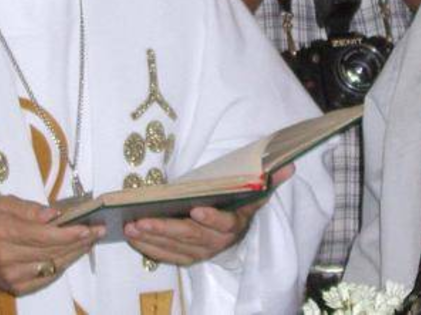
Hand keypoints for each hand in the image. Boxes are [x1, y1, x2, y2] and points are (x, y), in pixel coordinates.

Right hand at [0, 195, 103, 295]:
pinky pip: (48, 276)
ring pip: (53, 265)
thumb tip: (54, 215)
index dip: (69, 233)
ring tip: (90, 240)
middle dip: (79, 241)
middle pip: (52, 251)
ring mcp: (13, 275)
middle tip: (98, 231)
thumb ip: (29, 208)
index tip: (88, 228)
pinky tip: (73, 253)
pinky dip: (63, 264)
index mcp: (3, 232)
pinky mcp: (17, 287)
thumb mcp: (3, 204)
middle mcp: (8, 256)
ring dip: (75, 253)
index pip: (43, 235)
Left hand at [123, 165, 294, 265]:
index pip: (225, 223)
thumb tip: (289, 164)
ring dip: (152, 239)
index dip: (212, 218)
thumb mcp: (257, 189)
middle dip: (165, 229)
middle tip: (141, 220)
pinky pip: (167, 257)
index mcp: (235, 223)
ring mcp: (202, 252)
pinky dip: (149, 249)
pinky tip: (132, 237)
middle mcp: (218, 242)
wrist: (237, 226)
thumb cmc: (241, 201)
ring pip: (175, 249)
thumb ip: (271, 177)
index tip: (196, 209)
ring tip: (131, 227)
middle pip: (191, 237)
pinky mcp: (188, 257)